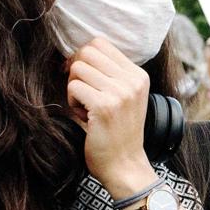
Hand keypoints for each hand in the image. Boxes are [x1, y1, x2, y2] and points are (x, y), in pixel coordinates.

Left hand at [66, 37, 154, 197]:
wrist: (125, 165)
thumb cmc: (118, 132)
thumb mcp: (124, 98)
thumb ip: (110, 74)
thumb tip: (76, 52)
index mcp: (138, 76)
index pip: (101, 43)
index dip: (84, 57)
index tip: (82, 77)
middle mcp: (132, 81)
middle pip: (88, 51)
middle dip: (76, 69)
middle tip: (80, 91)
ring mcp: (120, 92)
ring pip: (78, 68)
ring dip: (74, 87)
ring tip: (84, 106)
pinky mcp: (105, 106)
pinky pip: (73, 87)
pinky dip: (72, 102)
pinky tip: (84, 116)